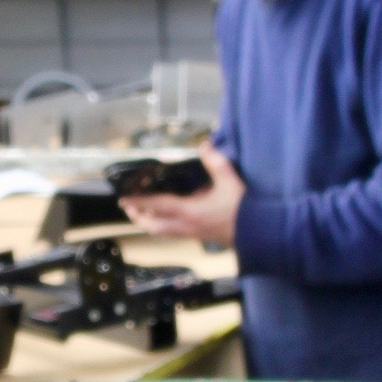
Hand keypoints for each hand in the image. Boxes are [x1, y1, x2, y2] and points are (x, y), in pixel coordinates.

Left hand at [119, 145, 244, 249]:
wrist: (258, 235)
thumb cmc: (243, 210)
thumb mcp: (230, 182)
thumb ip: (216, 162)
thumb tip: (204, 145)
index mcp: (189, 212)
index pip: (157, 206)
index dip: (139, 202)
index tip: (123, 199)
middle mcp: (186, 225)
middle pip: (152, 226)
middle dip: (138, 217)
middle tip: (129, 206)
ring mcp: (191, 233)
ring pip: (161, 231)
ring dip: (148, 222)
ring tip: (142, 212)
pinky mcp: (198, 236)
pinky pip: (172, 232)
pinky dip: (162, 224)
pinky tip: (166, 215)